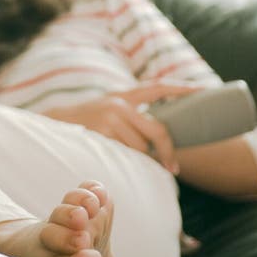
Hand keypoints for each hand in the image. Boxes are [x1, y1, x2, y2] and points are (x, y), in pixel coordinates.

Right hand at [44, 82, 201, 172]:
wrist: (53, 123)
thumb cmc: (86, 122)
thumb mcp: (108, 108)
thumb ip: (130, 114)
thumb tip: (157, 134)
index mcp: (124, 95)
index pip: (159, 88)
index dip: (182, 89)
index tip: (203, 90)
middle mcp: (120, 104)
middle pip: (157, 130)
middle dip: (167, 151)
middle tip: (173, 168)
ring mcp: (111, 118)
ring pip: (141, 147)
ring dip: (140, 160)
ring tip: (129, 163)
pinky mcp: (102, 133)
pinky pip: (125, 155)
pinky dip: (127, 163)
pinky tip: (119, 164)